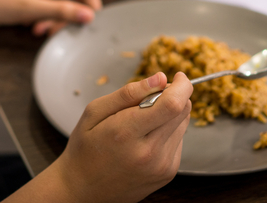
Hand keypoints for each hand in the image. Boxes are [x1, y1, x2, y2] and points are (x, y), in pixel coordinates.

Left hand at [0, 0, 100, 35]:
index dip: (91, 1)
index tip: (90, 21)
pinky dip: (47, 22)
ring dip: (58, 20)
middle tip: (65, 31)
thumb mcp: (29, 8)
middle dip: (73, 14)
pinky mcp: (30, 1)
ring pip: (62, 5)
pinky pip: (49, 11)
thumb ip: (60, 11)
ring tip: (45, 32)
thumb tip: (88, 16)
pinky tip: (36, 30)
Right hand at [11, 72, 191, 202]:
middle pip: (182, 111)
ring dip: (170, 114)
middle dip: (174, 95)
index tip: (177, 76)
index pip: (172, 104)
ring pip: (183, 124)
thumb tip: (160, 78)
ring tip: (143, 121)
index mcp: (127, 133)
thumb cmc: (84, 149)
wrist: (83, 190)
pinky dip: (167, 131)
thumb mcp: (95, 112)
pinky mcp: (168, 173)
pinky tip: (146, 138)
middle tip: (152, 96)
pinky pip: (179, 140)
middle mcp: (150, 153)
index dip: (181, 85)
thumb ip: (129, 92)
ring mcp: (161, 166)